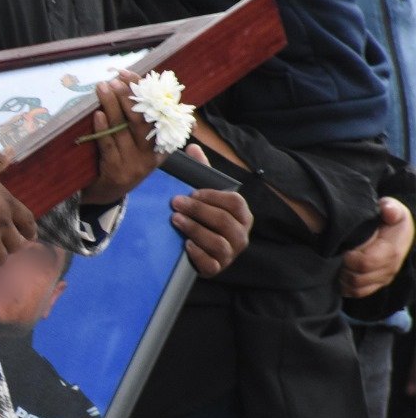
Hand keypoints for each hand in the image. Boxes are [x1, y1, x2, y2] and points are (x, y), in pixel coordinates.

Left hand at [81, 70, 166, 205]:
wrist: (104, 194)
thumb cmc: (119, 160)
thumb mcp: (136, 143)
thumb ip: (139, 120)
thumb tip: (128, 83)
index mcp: (161, 143)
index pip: (157, 112)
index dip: (144, 91)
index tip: (129, 74)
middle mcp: (151, 155)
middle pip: (141, 119)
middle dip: (128, 96)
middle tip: (114, 79)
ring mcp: (135, 165)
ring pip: (124, 130)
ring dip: (112, 106)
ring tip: (102, 88)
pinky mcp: (117, 172)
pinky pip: (109, 146)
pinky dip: (103, 129)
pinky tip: (98, 114)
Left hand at [169, 144, 252, 276]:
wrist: (196, 251)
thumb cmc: (203, 218)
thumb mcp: (204, 195)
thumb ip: (201, 173)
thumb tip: (191, 147)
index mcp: (242, 215)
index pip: (235, 203)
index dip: (213, 197)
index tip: (192, 192)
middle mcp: (241, 235)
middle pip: (224, 221)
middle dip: (198, 210)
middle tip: (175, 203)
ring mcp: (230, 254)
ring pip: (218, 242)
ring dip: (195, 229)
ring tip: (175, 220)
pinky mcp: (217, 269)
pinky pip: (211, 264)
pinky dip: (198, 254)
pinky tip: (184, 244)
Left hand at [340, 197, 414, 298]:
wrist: (398, 232)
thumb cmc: (390, 218)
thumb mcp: (392, 208)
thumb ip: (390, 208)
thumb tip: (387, 210)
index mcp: (391, 251)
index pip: (365, 262)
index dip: (349, 257)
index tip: (341, 248)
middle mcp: (388, 269)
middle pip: (357, 278)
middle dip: (342, 268)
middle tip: (333, 256)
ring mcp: (382, 279)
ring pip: (355, 288)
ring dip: (341, 278)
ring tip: (334, 264)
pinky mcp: (375, 284)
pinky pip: (357, 293)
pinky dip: (345, 287)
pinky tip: (337, 274)